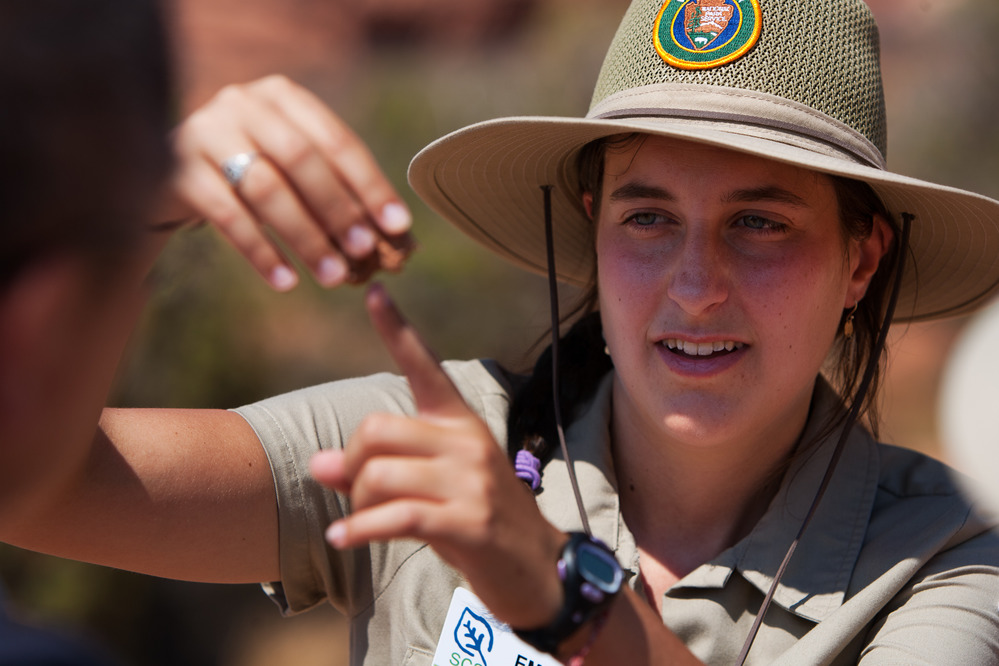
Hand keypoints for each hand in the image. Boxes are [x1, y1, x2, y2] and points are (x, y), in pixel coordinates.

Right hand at [163, 76, 414, 289]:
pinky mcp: (178, 170)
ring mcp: (206, 132)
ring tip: (332, 275)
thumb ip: (335, 189)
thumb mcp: (292, 169)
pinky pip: (228, 215)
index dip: (370, 184)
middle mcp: (243, 103)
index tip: (397, 225)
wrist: (164, 173)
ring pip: (266, 188)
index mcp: (283, 97)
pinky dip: (261, 252)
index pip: (337, 140)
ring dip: (305, 237)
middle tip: (364, 251)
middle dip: (338, 208)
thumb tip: (395, 236)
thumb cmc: (250, 173)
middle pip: (301, 159)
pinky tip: (286, 282)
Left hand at [310, 284, 565, 628]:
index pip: (424, 366)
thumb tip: (317, 464)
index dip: (396, 329)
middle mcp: (466, 440)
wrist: (535, 568)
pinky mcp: (468, 521)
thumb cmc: (474, 518)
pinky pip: (396, 516)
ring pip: (379, 474)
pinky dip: (360, 528)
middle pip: (376, 429)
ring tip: (360, 521)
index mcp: (459, 420)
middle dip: (351, 463)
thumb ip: (377, 467)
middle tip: (356, 492)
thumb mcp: (429, 485)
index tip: (373, 290)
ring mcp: (471, 480)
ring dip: (356, 503)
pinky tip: (342, 536)